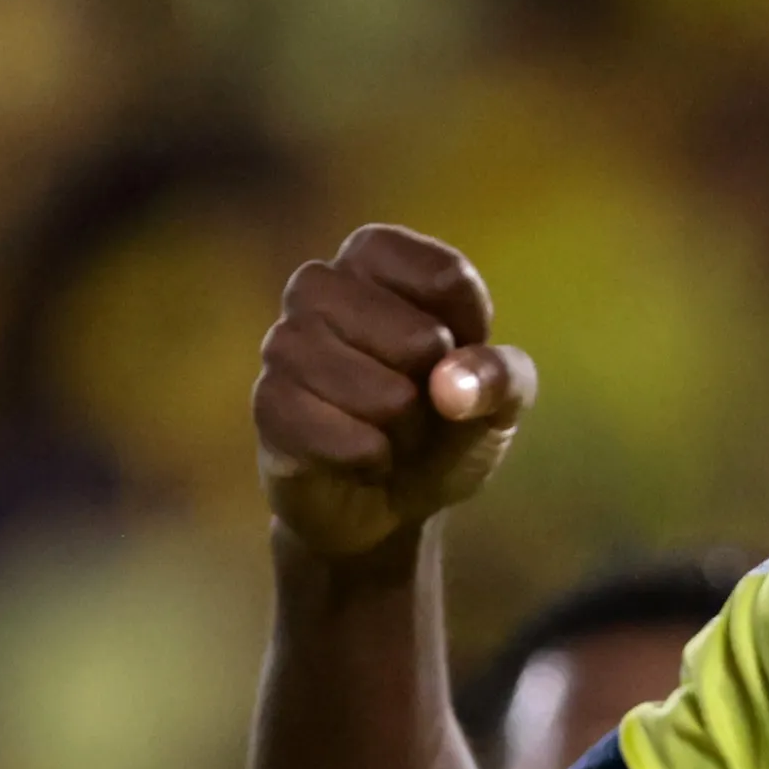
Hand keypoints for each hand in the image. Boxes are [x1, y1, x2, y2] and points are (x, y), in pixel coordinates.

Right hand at [253, 224, 539, 566]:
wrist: (395, 508)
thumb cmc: (446, 430)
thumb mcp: (498, 403)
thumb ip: (499, 377)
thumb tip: (449, 383)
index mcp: (380, 260)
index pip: (441, 274)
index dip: (470, 329)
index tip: (463, 355)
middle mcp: (321, 287)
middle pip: (386, 315)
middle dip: (423, 373)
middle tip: (426, 400)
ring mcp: (285, 343)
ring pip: (334, 362)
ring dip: (390, 412)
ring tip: (399, 431)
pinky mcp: (268, 402)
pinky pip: (306, 416)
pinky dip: (358, 449)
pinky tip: (373, 458)